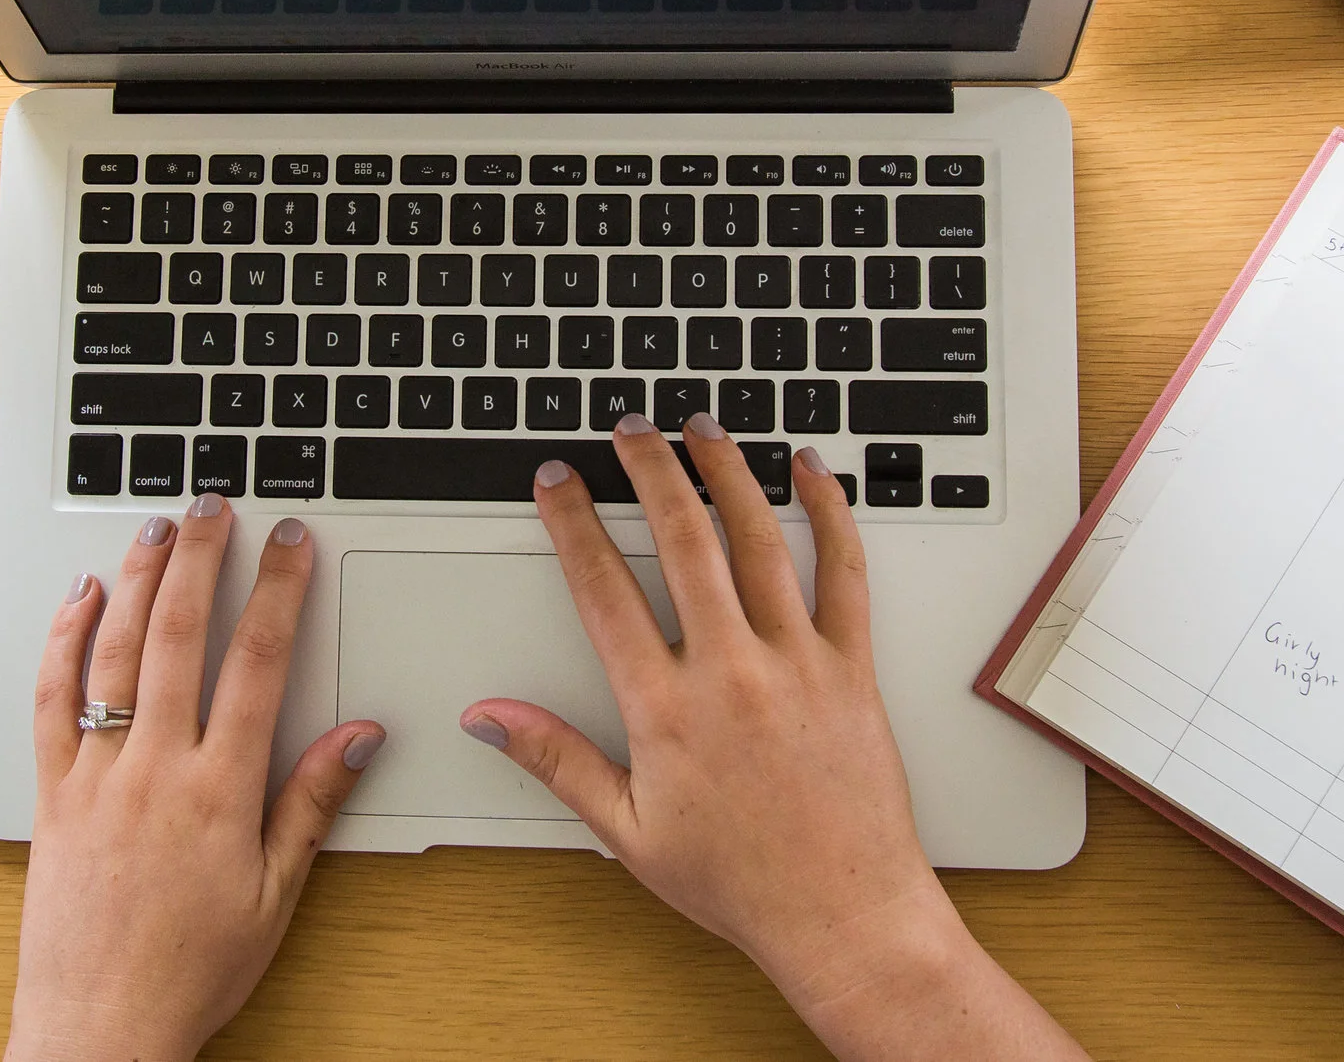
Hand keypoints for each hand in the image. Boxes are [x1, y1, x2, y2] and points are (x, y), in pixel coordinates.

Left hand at [6, 499, 383, 1061]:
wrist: (98, 1031)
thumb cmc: (190, 972)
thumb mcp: (277, 897)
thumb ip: (314, 803)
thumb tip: (359, 733)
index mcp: (220, 793)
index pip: (259, 664)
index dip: (280, 591)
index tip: (292, 541)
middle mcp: (155, 770)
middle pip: (181, 636)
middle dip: (201, 558)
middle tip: (215, 503)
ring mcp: (95, 775)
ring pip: (115, 653)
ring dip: (137, 580)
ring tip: (156, 527)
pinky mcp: (50, 792)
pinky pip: (52, 698)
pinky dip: (64, 639)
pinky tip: (80, 596)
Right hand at [463, 413, 1084, 1061]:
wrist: (844, 916)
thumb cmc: (740, 883)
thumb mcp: (627, 832)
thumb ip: (556, 760)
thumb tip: (490, 716)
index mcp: (667, 708)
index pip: (604, 588)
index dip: (573, 524)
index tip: (557, 482)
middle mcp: (732, 670)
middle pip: (683, 538)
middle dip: (648, 469)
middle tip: (628, 428)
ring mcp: (799, 661)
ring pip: (759, 538)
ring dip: (727, 471)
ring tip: (701, 427)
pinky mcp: (853, 667)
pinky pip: (844, 570)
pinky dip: (829, 511)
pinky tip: (812, 471)